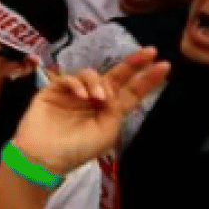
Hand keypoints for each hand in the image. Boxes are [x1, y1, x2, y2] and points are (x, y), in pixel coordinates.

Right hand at [12, 48, 168, 174]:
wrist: (44, 157)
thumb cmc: (76, 150)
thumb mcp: (107, 132)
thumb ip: (116, 109)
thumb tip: (113, 89)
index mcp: (109, 112)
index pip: (131, 92)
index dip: (147, 79)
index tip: (164, 66)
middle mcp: (93, 99)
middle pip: (115, 76)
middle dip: (133, 63)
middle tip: (149, 52)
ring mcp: (73, 94)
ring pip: (92, 74)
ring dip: (99, 82)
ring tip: (97, 98)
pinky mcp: (54, 90)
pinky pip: (69, 78)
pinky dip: (77, 83)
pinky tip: (81, 95)